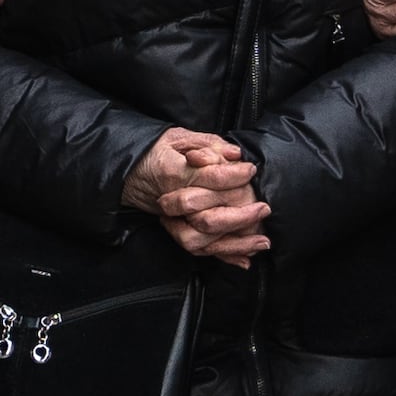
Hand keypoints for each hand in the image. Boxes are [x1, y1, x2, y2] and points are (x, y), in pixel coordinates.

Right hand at [122, 125, 272, 261]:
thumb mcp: (179, 137)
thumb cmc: (157, 152)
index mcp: (172, 173)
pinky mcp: (177, 232)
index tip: (251, 170)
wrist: (131, 172)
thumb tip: (233, 153)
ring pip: (204, 241)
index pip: (210, 178)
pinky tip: (246, 258)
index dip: (234, 175)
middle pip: (209, 219)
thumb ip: (208, 143)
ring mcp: (173, 222)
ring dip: (236, 244)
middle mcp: (171, 203)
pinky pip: (201, 251)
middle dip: (241, 216)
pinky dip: (225, 256)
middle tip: (264, 207)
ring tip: (263, 241)